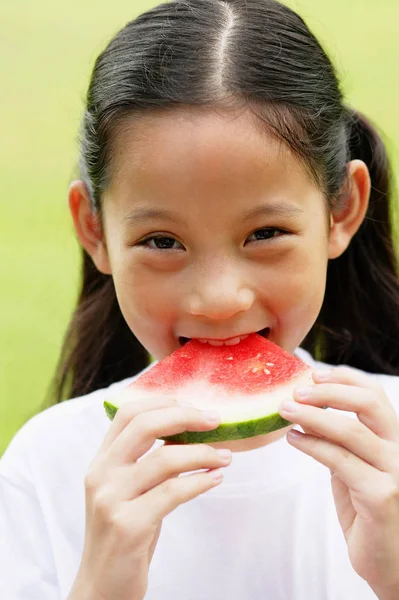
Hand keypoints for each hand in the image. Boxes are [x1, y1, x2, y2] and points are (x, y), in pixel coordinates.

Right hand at [68, 397, 231, 599]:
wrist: (103, 586)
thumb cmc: (125, 532)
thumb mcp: (129, 490)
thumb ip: (147, 460)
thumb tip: (189, 430)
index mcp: (101, 461)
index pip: (127, 413)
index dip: (162, 402)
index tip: (193, 405)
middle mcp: (101, 474)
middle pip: (144, 425)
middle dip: (185, 417)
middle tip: (216, 420)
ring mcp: (111, 499)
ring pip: (164, 458)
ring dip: (202, 453)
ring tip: (225, 456)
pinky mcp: (128, 525)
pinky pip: (173, 492)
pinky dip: (199, 481)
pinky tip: (214, 478)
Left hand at [279, 367, 398, 598]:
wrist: (388, 560)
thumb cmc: (366, 510)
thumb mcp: (351, 466)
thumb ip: (337, 440)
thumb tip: (306, 410)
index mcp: (393, 438)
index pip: (375, 394)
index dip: (344, 377)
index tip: (313, 372)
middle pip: (369, 403)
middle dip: (329, 391)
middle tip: (296, 391)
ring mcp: (394, 472)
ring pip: (351, 430)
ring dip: (312, 416)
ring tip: (284, 410)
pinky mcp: (381, 496)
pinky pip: (340, 461)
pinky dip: (312, 445)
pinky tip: (293, 439)